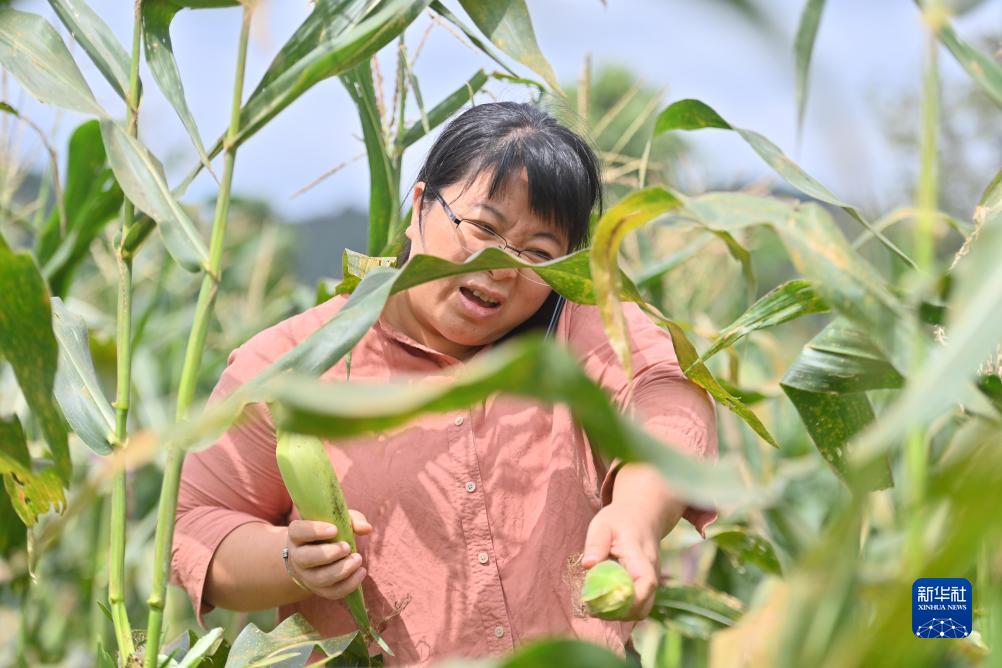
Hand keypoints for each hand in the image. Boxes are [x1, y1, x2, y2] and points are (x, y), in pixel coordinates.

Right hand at [285, 510, 372, 600]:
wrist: (319, 555)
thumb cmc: (330, 533)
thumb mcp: (339, 521)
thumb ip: (353, 520)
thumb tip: (366, 529)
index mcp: (297, 535)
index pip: (299, 531)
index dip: (315, 531)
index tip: (334, 530)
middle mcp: (297, 556)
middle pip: (306, 558)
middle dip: (328, 554)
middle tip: (346, 547)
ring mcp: (307, 576)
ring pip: (320, 578)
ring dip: (342, 570)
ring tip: (357, 559)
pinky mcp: (320, 590)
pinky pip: (332, 592)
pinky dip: (349, 584)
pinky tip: (361, 572)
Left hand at [581, 503, 660, 620]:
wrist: (641, 516)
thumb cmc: (619, 520)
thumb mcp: (603, 525)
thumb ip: (596, 544)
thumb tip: (588, 565)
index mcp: (640, 556)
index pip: (646, 583)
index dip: (629, 600)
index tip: (605, 605)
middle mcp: (651, 572)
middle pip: (644, 604)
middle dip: (619, 614)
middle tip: (592, 609)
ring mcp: (651, 581)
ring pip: (642, 609)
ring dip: (620, 614)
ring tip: (595, 608)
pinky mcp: (646, 586)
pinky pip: (638, 605)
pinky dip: (622, 609)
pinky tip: (603, 602)